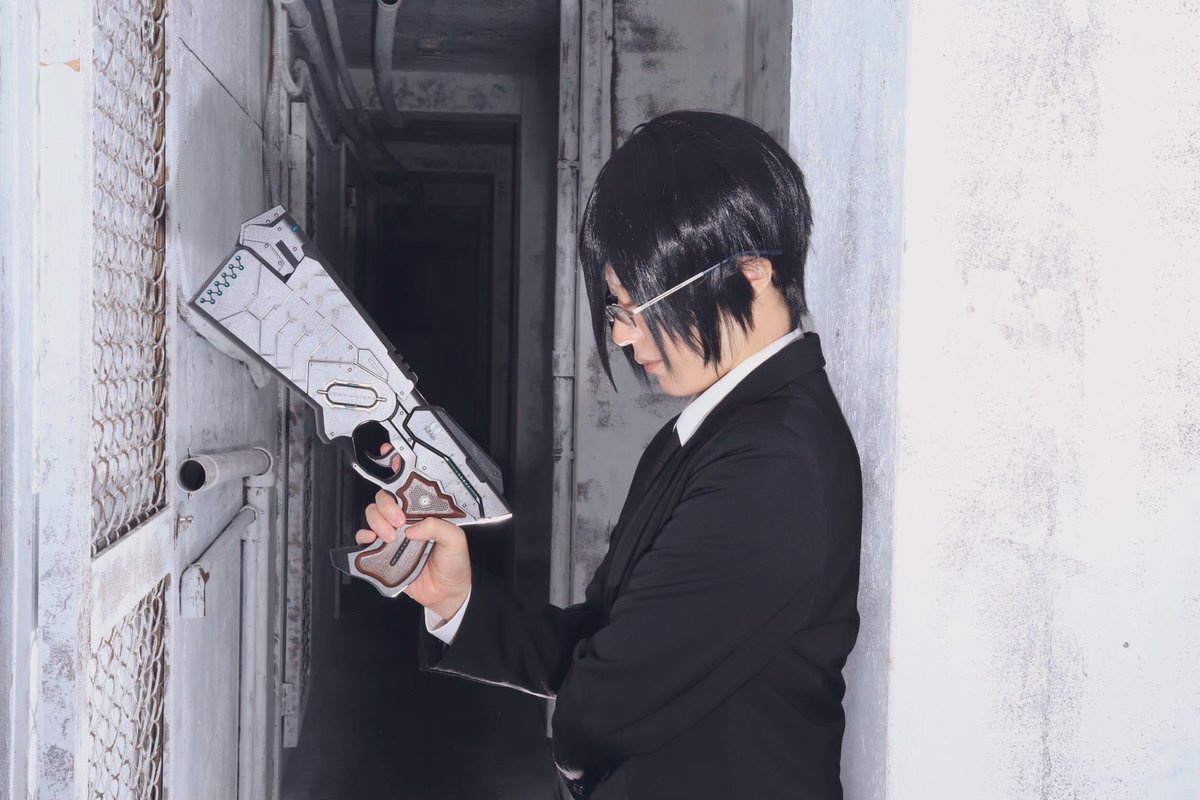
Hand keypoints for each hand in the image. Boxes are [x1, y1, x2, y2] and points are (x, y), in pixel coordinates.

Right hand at [355, 445, 471, 619]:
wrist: (446, 593)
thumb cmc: (454, 564)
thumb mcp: (455, 540)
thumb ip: (437, 527)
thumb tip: (413, 527)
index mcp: (424, 512)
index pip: (409, 486)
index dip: (398, 469)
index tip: (390, 456)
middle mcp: (407, 519)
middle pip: (385, 498)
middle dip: (387, 505)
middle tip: (398, 521)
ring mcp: (394, 534)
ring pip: (373, 514)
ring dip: (377, 520)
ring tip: (390, 536)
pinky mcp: (383, 551)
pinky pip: (365, 538)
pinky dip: (363, 536)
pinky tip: (372, 540)